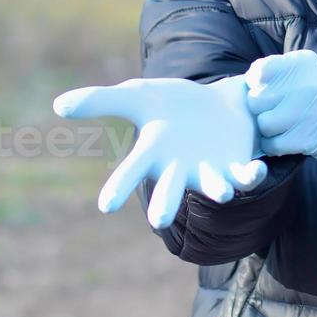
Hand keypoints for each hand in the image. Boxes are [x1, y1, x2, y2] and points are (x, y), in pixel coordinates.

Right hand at [52, 76, 268, 228]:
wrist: (217, 103)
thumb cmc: (171, 104)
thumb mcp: (136, 95)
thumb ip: (98, 100)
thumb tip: (57, 104)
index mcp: (154, 151)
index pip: (132, 171)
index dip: (119, 187)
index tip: (104, 206)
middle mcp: (180, 168)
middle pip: (169, 191)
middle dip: (164, 205)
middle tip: (159, 221)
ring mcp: (209, 170)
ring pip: (212, 188)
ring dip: (217, 190)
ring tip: (220, 193)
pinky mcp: (237, 166)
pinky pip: (245, 177)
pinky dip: (251, 176)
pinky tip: (259, 168)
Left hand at [246, 49, 316, 166]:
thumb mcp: (303, 73)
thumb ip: (275, 72)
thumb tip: (245, 84)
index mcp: (302, 63)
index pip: (258, 72)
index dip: (255, 85)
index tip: (265, 91)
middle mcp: (308, 84)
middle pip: (256, 100)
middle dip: (260, 110)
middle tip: (275, 112)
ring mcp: (310, 111)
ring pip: (263, 123)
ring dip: (267, 130)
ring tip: (281, 127)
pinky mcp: (308, 137)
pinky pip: (272, 144)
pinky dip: (273, 145)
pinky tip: (285, 140)